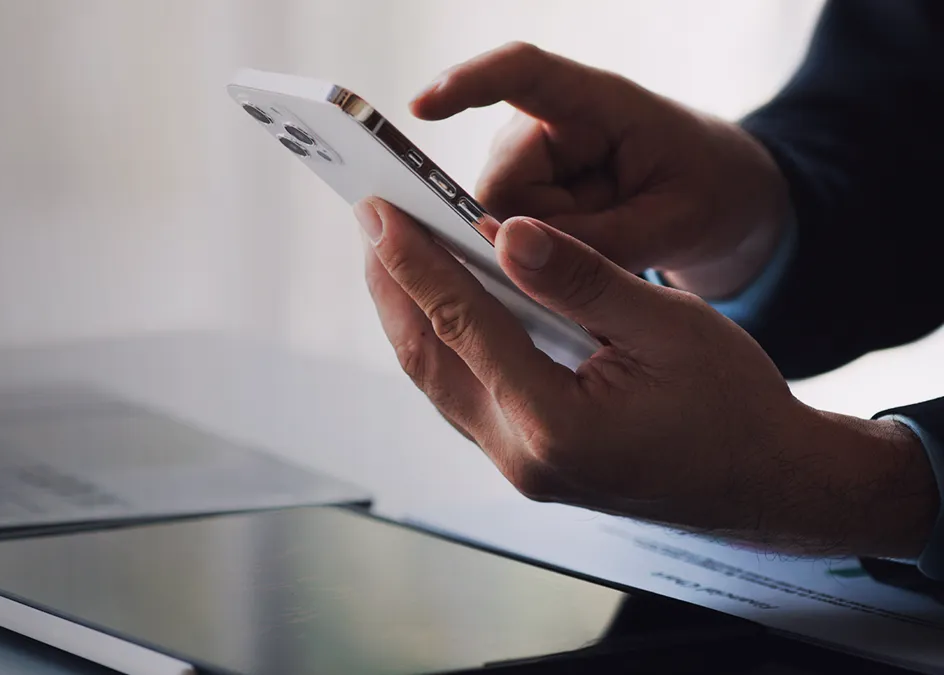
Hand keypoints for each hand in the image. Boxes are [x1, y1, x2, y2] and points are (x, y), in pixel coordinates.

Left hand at [356, 197, 936, 557]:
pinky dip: (443, 343)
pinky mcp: (526, 461)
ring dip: (409, 315)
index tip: (379, 211)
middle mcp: (522, 456)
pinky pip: (462, 396)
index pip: (462, 326)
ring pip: (438, 381)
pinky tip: (439, 304)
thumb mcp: (668, 327)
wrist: (764, 483)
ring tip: (392, 253)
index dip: (415, 262)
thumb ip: (581, 279)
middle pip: (428, 359)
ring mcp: (519, 466)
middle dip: (392, 285)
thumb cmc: (732, 406)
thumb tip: (508, 234)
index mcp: (556, 424)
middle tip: (371, 221)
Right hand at [412, 42, 790, 298]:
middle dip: (535, 231)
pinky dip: (541, 253)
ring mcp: (530, 157)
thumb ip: (592, 245)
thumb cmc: (706, 193)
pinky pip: (506, 235)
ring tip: (607, 234)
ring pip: (497, 219)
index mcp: (598, 102)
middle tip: (606, 239)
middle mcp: (549, 122)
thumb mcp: (669, 226)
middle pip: (498, 186)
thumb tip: (505, 248)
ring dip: (545, 245)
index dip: (467, 85)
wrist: (719, 196)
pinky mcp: (523, 189)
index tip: (421, 108)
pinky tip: (585, 243)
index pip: (523, 73)